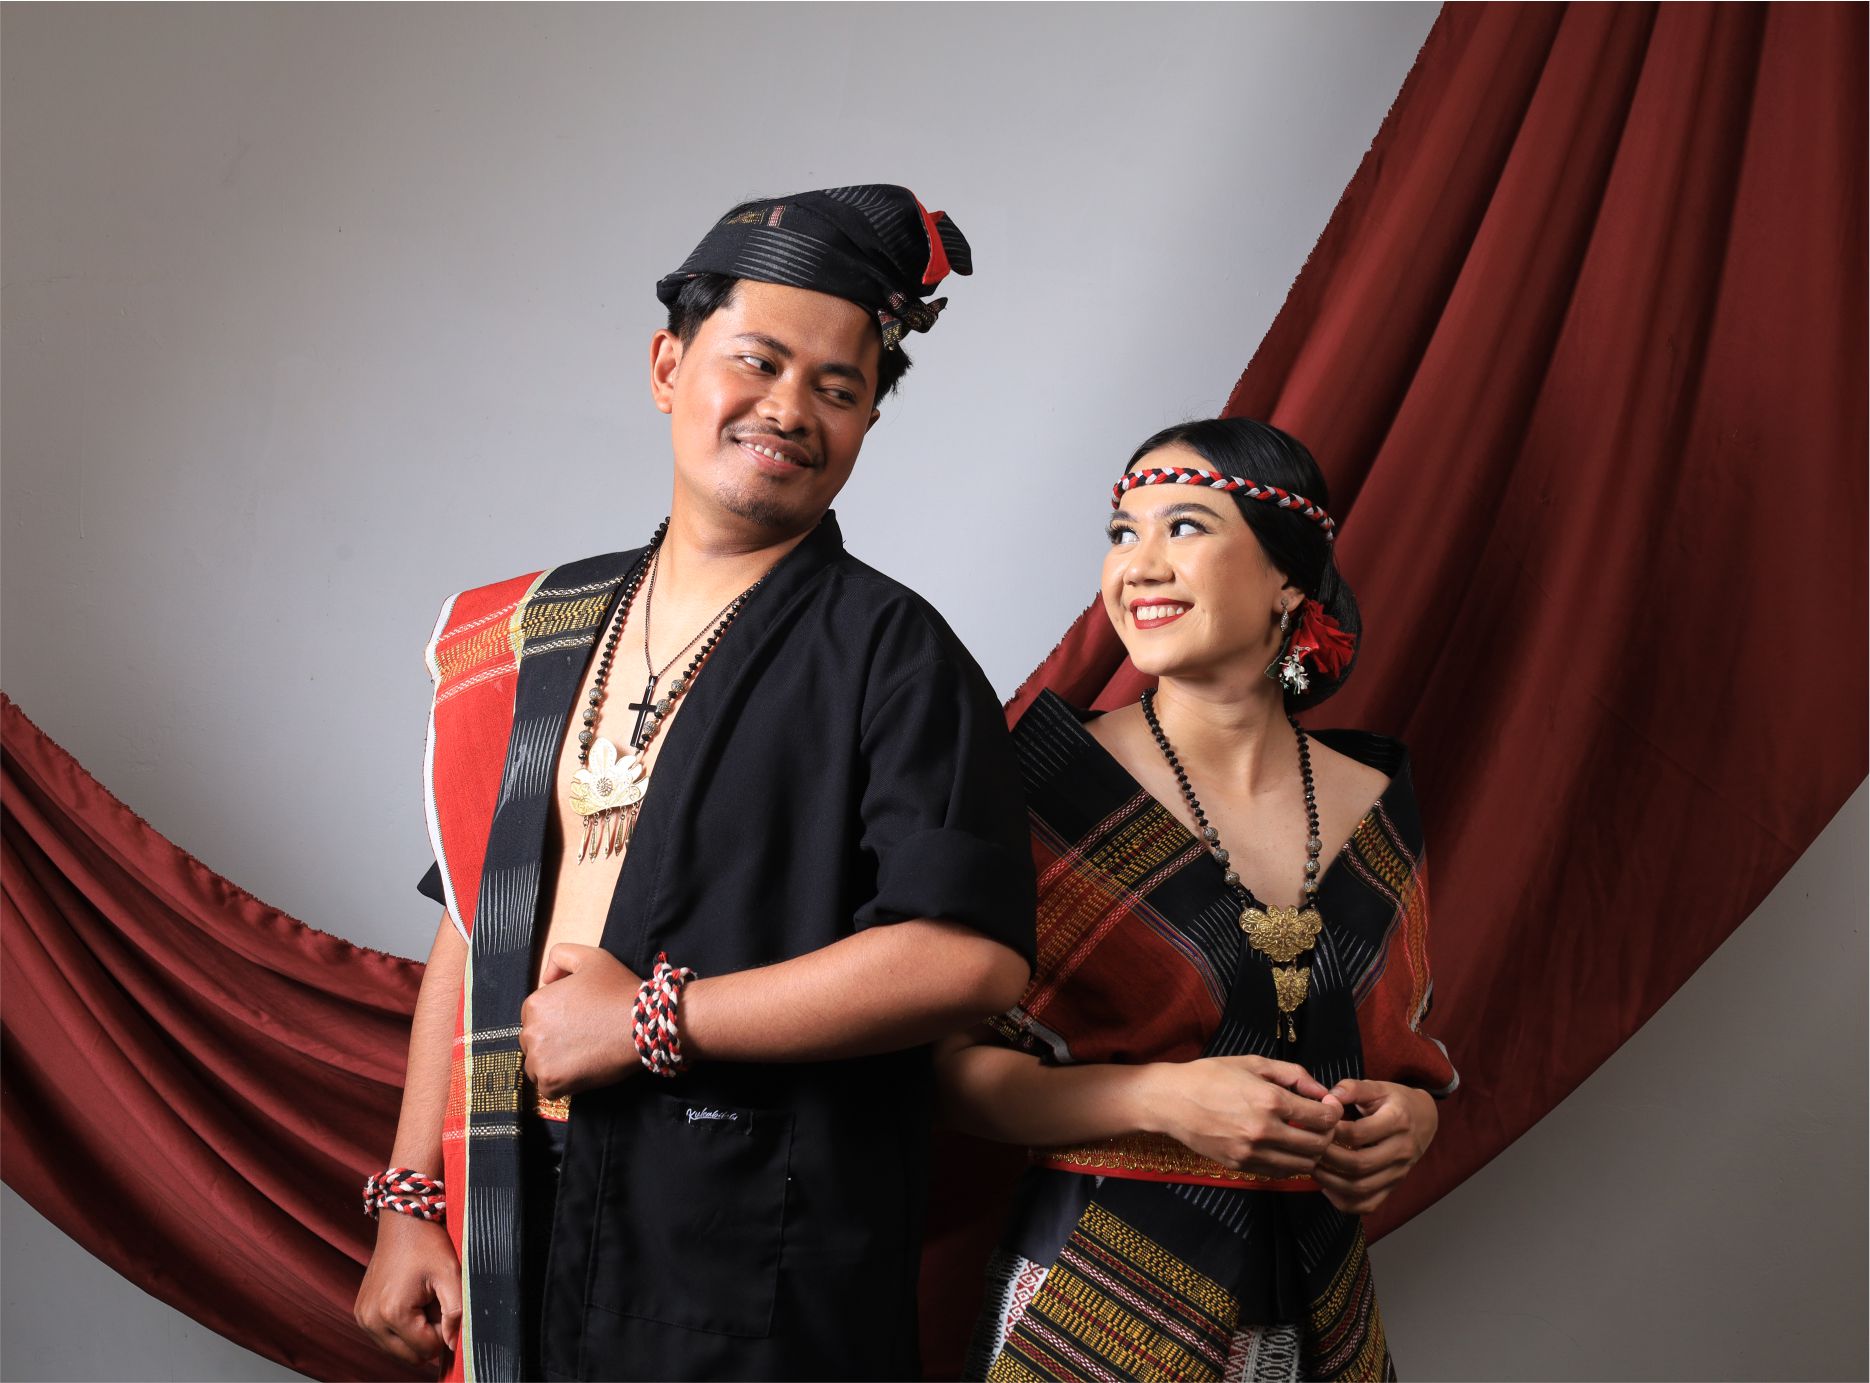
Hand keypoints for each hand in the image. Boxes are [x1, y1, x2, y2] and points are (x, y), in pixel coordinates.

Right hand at [353, 1209, 461, 1366]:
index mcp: (393, 1313)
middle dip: (427, 1335)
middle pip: (410, 1356)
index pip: (427, 1350)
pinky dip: (400, 1327)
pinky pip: (385, 1337)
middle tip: (432, 1302)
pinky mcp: (360, 1314)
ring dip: (413, 1332)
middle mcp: (371, 1320)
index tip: (441, 1302)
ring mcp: (362, 1318)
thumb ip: (455, 1313)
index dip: (442, 1330)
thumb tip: (453, 1344)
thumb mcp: (450, 1275)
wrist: (402, 1222)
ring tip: (419, 1300)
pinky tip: (406, 1300)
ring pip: (397, 1350)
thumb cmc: (427, 1245)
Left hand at [519, 944, 641, 1097]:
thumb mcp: (590, 958)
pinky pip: (548, 1088)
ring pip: (538, 1066)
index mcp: (534, 1004)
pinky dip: (563, 1083)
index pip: (536, 1019)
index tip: (579, 1023)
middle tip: (583, 1039)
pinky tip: (583, 1069)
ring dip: (555, 1064)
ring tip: (583, 1056)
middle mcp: (530, 1031)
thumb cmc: (618, 991)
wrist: (643, 1024)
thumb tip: (546, 978)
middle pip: (534, 1043)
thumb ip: (560, 956)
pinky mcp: (551, 1082)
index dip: (558, 1021)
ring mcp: (539, 1059)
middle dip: (553, 1043)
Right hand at [1145, 1055, 1344, 1179]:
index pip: (1323, 1118)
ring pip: (1303, 1164)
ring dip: (1311, 1152)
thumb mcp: (1254, 1063)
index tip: (1329, 1106)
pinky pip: (1280, 1172)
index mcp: (1270, 1100)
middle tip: (1321, 1123)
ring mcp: (1252, 1152)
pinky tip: (1284, 1147)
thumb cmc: (1211, 1076)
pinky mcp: (1241, 1166)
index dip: (1333, 1112)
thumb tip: (1322, 1091)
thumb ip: (1293, 1074)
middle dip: (1327, 1134)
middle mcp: (1264, 1130)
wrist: (1172, 1101)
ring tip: (1304, 1136)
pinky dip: (1290, 1162)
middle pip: (1318, 1145)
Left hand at [1311, 1078, 1437, 1214]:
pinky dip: (1344, 1201)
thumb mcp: (1377, 1087)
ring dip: (1331, 1181)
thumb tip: (1329, 1097)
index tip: (1315, 1125)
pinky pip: (1368, 1204)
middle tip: (1309, 1149)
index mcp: (1397, 1121)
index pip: (1358, 1134)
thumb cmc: (1395, 1101)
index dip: (1332, 1132)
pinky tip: (1327, 1187)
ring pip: (1362, 1188)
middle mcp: (1401, 1150)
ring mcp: (1398, 1172)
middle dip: (1328, 1159)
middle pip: (1360, 1164)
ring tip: (1312, 1167)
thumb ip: (1353, 1089)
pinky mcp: (1393, 1186)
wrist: (1425, 1119)